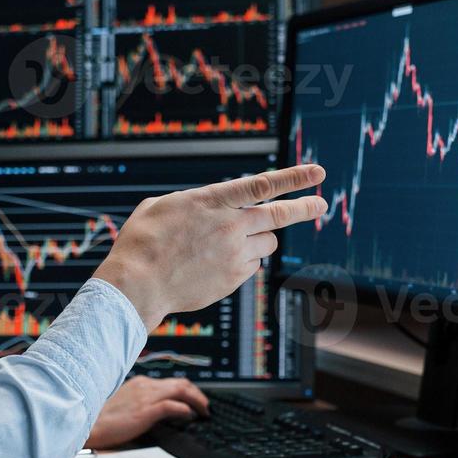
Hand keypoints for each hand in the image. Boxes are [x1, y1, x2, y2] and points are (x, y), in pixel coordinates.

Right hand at [85, 376, 209, 448]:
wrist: (88, 425)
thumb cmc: (102, 420)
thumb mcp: (125, 405)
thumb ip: (142, 403)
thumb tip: (160, 411)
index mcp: (139, 383)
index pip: (171, 383)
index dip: (187, 391)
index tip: (195, 400)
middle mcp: (145, 386)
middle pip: (181, 383)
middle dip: (197, 394)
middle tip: (206, 406)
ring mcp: (146, 396)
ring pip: (181, 391)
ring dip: (197, 400)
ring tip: (205, 411)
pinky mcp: (145, 410)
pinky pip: (173, 406)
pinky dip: (185, 410)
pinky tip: (191, 416)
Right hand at [94, 165, 326, 329]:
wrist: (137, 284)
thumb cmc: (142, 242)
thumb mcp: (161, 206)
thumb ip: (195, 202)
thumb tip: (209, 209)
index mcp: (212, 201)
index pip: (262, 185)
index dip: (294, 178)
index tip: (317, 173)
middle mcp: (230, 225)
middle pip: (279, 215)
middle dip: (305, 208)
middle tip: (321, 205)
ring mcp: (235, 253)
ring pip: (266, 242)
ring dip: (258, 238)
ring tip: (231, 243)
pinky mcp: (234, 278)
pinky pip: (252, 264)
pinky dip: (243, 260)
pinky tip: (216, 263)